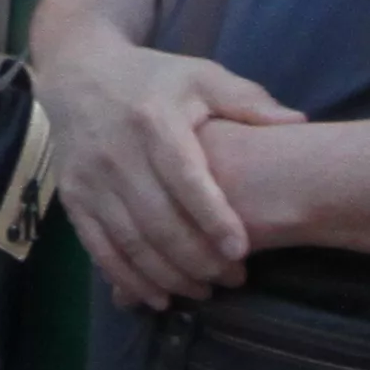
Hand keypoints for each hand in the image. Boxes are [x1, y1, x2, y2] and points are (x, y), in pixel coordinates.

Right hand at [29, 8, 307, 310]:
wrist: (79, 72)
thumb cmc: (154, 79)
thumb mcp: (201, 76)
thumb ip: (248, 101)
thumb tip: (297, 122)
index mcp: (153, 120)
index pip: (185, 178)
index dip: (212, 217)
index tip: (240, 250)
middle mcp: (117, 152)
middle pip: (158, 220)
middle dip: (197, 258)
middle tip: (232, 279)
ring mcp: (90, 178)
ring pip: (130, 242)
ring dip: (168, 275)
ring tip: (204, 291)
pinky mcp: (72, 198)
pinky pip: (99, 249)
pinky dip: (128, 279)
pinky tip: (158, 297)